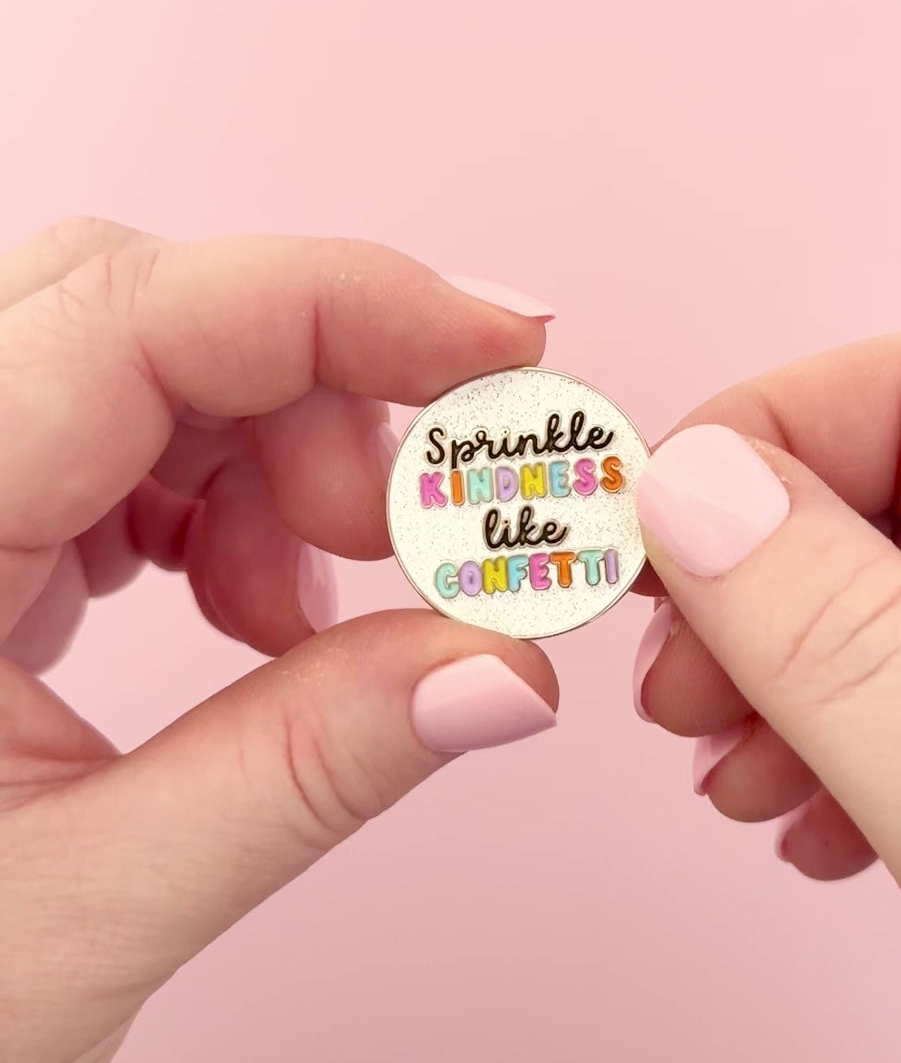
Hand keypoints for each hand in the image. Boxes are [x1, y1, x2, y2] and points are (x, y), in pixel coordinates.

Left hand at [0, 218, 559, 1062]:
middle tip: (416, 533)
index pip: (133, 314)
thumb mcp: (84, 909)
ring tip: (305, 618)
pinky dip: (234, 505)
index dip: (345, 303)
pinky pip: (130, 446)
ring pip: (151, 374)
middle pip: (147, 314)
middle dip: (323, 404)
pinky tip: (255, 614)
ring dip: (282, 466)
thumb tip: (505, 671)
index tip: (503, 349)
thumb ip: (306, 769)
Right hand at [632, 333, 900, 1061]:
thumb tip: (691, 491)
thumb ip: (854, 654)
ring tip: (731, 778)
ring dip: (767, 677)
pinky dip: (815, 746)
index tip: (651, 529)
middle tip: (671, 680)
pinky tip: (800, 824)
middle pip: (884, 499)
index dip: (770, 438)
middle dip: (747, 581)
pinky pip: (893, 699)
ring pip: (871, 605)